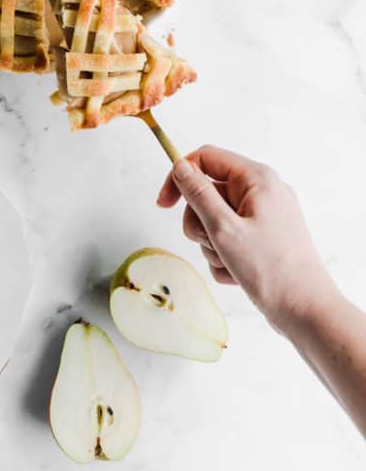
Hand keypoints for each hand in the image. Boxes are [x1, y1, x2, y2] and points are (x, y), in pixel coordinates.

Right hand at [156, 146, 335, 332]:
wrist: (307, 312)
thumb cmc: (271, 269)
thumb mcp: (224, 228)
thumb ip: (198, 194)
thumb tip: (180, 166)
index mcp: (257, 178)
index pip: (206, 158)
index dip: (180, 177)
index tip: (163, 204)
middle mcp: (262, 192)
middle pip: (208, 192)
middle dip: (200, 222)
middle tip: (212, 243)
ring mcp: (264, 216)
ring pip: (215, 219)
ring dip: (212, 244)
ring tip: (229, 263)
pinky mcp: (263, 238)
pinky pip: (229, 238)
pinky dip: (225, 256)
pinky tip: (238, 274)